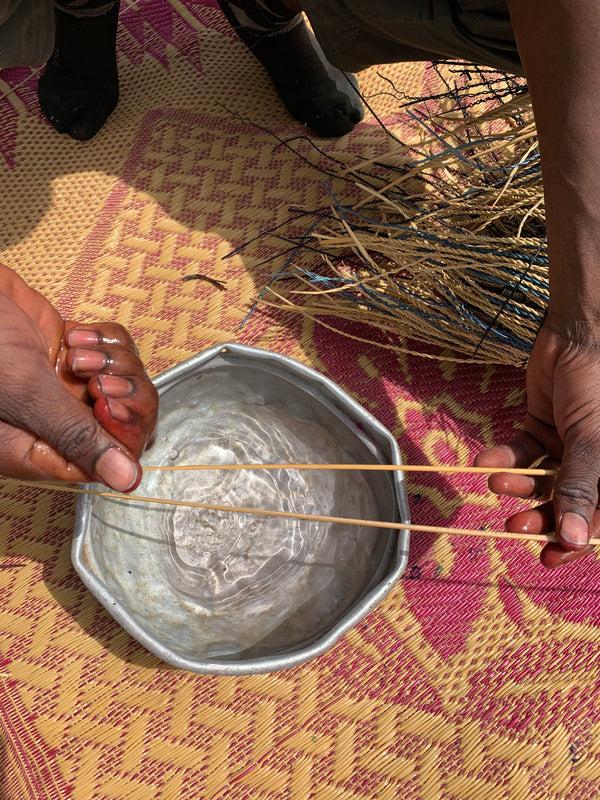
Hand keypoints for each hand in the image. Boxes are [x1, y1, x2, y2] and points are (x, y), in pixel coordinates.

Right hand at [0, 264, 157, 491]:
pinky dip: (105, 340)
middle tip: (97, 380)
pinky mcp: (70, 352)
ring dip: (113, 363)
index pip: (108, 462)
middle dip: (124, 396)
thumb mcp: (23, 394)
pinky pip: (114, 352)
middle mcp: (57, 422)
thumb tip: (125, 480)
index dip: (121, 435)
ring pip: (126, 384)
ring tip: (76, 354)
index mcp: (40, 450)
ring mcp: (65, 386)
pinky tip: (75, 335)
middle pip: (126, 423)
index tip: (107, 406)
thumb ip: (75, 435)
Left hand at [475, 320, 599, 568]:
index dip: (574, 541)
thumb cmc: (596, 387)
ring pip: (540, 482)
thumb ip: (580, 490)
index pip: (597, 519)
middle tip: (514, 525)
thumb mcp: (592, 442)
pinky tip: (486, 460)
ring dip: (517, 486)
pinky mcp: (541, 429)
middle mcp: (593, 464)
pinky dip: (503, 458)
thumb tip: (575, 540)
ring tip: (498, 482)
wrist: (576, 336)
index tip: (547, 556)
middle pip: (566, 505)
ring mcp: (567, 448)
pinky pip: (521, 453)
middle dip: (540, 516)